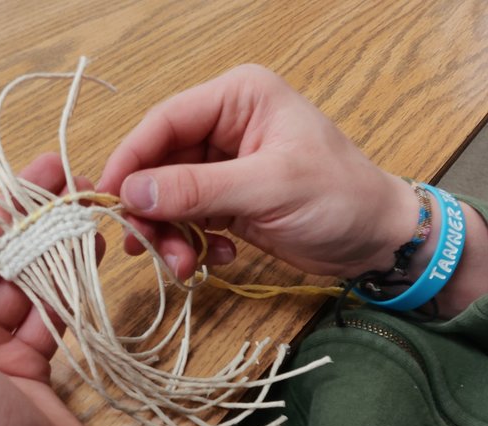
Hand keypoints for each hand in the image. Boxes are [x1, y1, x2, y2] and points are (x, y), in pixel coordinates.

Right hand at [98, 63, 418, 280]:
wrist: (379, 242)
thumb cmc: (341, 199)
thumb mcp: (269, 188)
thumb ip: (198, 189)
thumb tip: (131, 192)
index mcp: (238, 98)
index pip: (165, 121)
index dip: (131, 159)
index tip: (107, 198)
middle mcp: (226, 125)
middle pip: (159, 163)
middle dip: (151, 208)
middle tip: (146, 247)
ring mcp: (224, 165)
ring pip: (168, 196)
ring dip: (168, 233)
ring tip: (183, 264)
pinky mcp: (227, 199)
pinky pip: (186, 219)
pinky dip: (191, 243)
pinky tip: (218, 258)